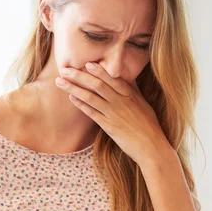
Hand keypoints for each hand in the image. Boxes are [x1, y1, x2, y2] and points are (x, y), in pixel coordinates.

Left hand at [55, 64, 169, 164]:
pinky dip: (81, 104)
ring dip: (74, 88)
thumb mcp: (144, 104)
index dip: (99, 70)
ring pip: (91, 97)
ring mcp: (114, 114)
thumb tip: (128, 76)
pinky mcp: (109, 127)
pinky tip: (71, 98)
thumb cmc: (149, 126)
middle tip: (65, 69)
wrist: (151, 147)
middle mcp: (121, 102)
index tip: (86, 63)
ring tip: (60, 82)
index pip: (113, 79)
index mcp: (131, 95)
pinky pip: (92, 113)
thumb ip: (134, 90)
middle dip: (80, 76)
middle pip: (98, 85)